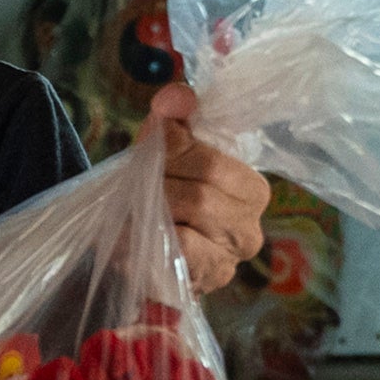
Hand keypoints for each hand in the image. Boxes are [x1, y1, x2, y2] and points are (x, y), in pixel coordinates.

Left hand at [145, 84, 271, 293]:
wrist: (138, 253)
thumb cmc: (161, 197)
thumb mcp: (165, 152)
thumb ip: (172, 119)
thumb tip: (175, 97)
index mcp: (251, 188)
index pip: (212, 161)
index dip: (172, 155)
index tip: (148, 157)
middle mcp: (251, 226)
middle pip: (201, 191)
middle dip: (158, 184)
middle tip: (132, 188)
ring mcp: (231, 260)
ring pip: (188, 218)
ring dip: (150, 208)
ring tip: (129, 210)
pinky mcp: (204, 282)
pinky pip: (178, 250)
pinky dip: (146, 239)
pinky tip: (129, 239)